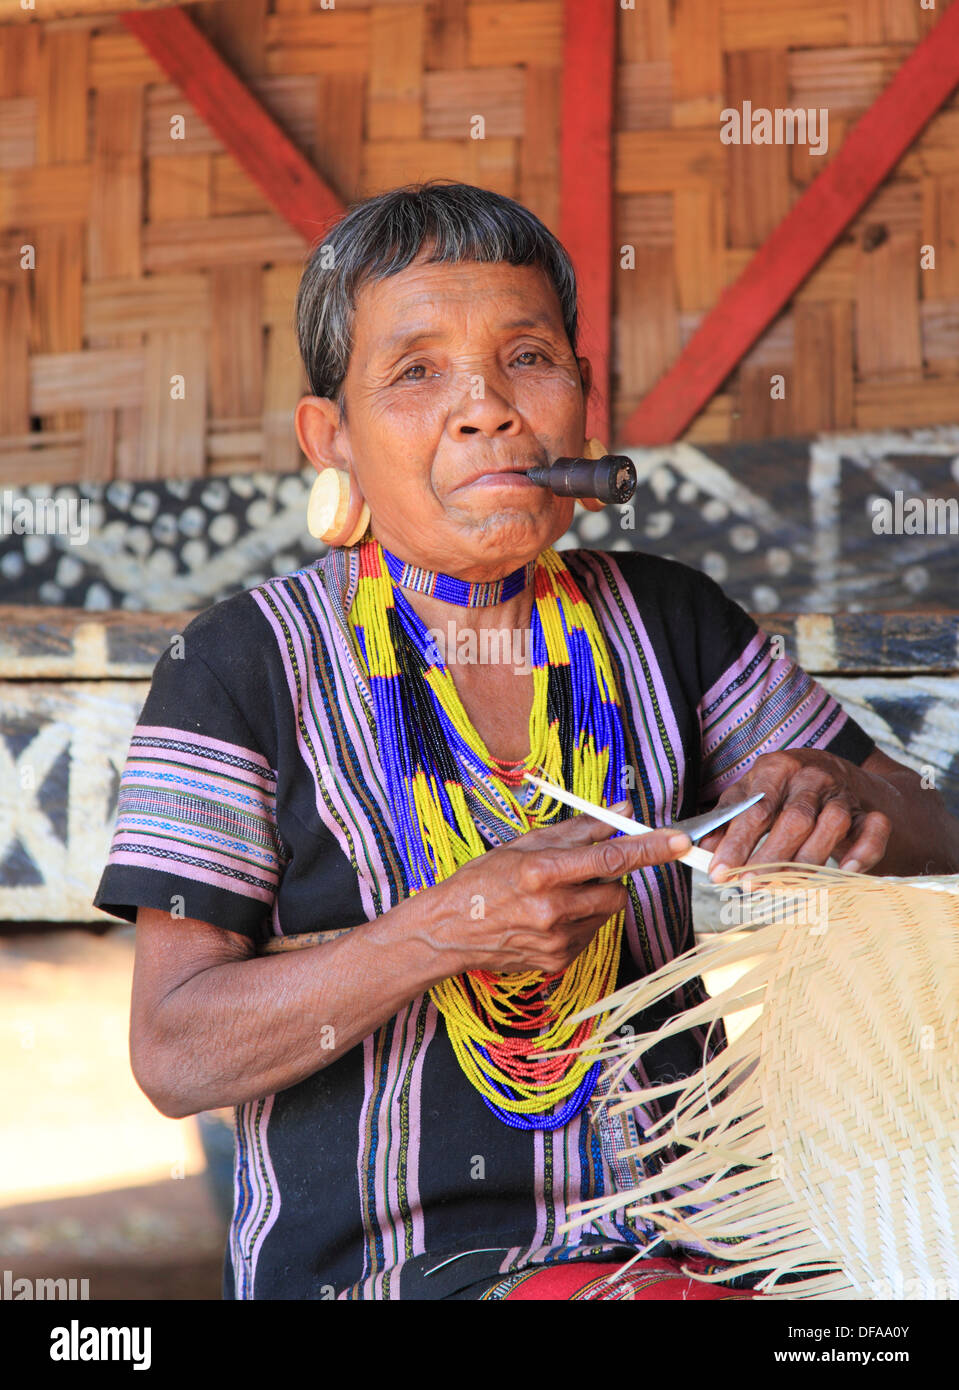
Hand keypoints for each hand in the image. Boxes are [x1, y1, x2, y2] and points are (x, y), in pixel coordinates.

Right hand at [424, 801, 691, 975]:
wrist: (448, 931)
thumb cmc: (483, 880)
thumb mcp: (525, 844)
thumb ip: (579, 829)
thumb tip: (623, 811)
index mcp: (541, 872)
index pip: (610, 857)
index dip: (650, 848)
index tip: (679, 840)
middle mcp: (551, 909)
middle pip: (617, 891)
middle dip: (611, 879)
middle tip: (584, 871)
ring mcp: (556, 940)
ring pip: (606, 913)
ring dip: (594, 900)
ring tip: (556, 896)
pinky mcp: (557, 960)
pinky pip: (590, 934)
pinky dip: (580, 922)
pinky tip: (548, 918)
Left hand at [698, 748, 892, 881]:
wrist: (844, 776)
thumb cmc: (787, 791)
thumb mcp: (754, 794)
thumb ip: (728, 819)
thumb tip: (701, 850)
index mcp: (776, 768)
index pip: (755, 808)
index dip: (736, 843)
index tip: (720, 873)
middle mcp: (812, 775)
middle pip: (794, 819)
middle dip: (771, 856)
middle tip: (751, 886)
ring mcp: (844, 792)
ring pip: (832, 825)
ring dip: (809, 860)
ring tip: (787, 887)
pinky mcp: (871, 811)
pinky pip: (874, 830)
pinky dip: (863, 852)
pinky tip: (846, 872)